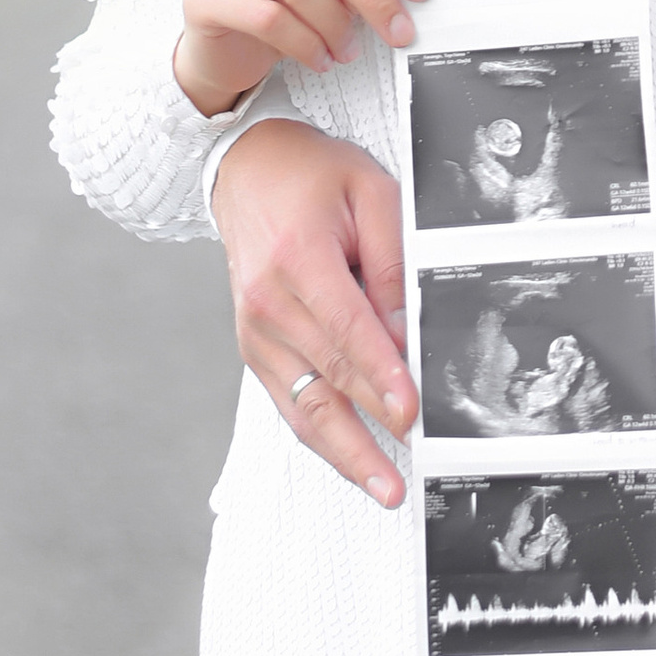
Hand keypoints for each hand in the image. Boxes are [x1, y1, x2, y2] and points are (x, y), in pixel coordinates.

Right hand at [213, 116, 416, 507]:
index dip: (380, 376)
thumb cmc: (310, 177)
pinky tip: (349, 457)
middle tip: (402, 471)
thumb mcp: (370, 193)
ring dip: (343, 451)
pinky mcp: (254, 346)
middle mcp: (268, 303)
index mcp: (298, 259)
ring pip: (302, 404)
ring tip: (381, 485)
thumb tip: (409, 327)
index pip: (347, 330)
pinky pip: (288, 400)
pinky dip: (320, 433)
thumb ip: (391, 260)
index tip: (408, 410)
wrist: (246, 169)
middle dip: (369, 429)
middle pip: (326, 378)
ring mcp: (255, 330)